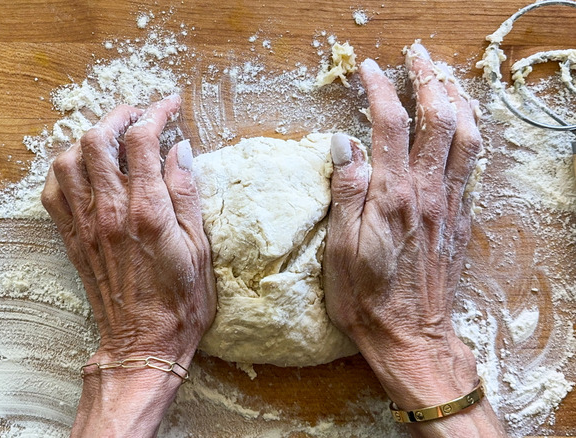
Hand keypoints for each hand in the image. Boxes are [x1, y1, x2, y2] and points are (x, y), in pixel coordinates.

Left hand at [42, 95, 215, 436]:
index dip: (155, 113)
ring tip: (110, 138)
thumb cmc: (179, 303)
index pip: (141, 141)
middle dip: (117, 116)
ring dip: (86, 138)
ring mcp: (84, 225)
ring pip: (68, 159)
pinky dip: (64, 170)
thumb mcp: (199, 249)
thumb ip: (186, 194)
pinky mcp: (71, 239)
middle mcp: (108, 211)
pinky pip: (52, 192)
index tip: (170, 105)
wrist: (142, 345)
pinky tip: (83, 170)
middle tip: (138, 114)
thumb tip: (180, 150)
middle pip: (97, 139)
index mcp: (147, 211)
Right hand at [323, 44, 505, 436]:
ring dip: (459, 99)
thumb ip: (346, 191)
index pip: (390, 125)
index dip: (381, 89)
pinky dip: (472, 132)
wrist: (412, 339)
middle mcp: (428, 193)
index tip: (369, 69)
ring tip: (447, 76)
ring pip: (466, 136)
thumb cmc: (367, 299)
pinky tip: (465, 124)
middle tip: (418, 54)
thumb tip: (343, 142)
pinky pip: (473, 163)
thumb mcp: (340, 249)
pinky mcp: (460, 219)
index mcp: (393, 196)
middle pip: (438, 118)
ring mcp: (449, 204)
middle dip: (430, 78)